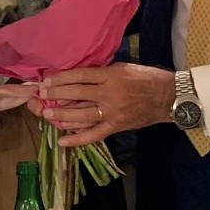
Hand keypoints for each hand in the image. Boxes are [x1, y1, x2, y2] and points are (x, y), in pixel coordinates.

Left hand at [36, 64, 177, 148]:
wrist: (168, 97)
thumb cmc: (146, 78)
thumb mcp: (123, 68)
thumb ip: (102, 74)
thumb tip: (78, 79)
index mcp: (112, 76)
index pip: (81, 76)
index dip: (62, 78)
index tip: (47, 80)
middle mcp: (110, 94)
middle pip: (77, 94)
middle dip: (56, 95)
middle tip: (41, 95)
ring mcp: (113, 112)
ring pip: (81, 115)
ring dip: (62, 115)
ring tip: (47, 114)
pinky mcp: (116, 126)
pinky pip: (94, 135)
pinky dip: (78, 139)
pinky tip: (62, 141)